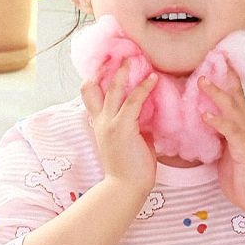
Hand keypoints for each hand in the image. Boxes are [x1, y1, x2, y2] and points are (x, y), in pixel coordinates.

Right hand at [80, 70, 156, 212]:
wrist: (125, 190)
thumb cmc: (130, 171)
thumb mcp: (128, 141)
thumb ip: (133, 124)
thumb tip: (147, 110)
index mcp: (100, 125)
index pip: (90, 97)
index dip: (95, 79)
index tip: (104, 65)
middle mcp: (101, 122)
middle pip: (92, 87)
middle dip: (103, 68)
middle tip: (115, 54)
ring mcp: (110, 124)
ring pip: (113, 89)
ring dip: (123, 72)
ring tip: (133, 58)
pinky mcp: (123, 128)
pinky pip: (133, 101)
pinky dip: (144, 88)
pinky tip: (154, 79)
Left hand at [195, 72, 244, 224]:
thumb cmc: (244, 179)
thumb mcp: (226, 155)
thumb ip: (218, 139)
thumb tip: (202, 130)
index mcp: (241, 128)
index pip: (234, 98)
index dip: (227, 79)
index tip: (218, 61)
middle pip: (234, 96)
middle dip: (221, 78)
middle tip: (207, 62)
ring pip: (231, 109)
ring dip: (216, 94)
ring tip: (202, 82)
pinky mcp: (244, 149)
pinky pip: (230, 132)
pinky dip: (217, 121)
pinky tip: (205, 115)